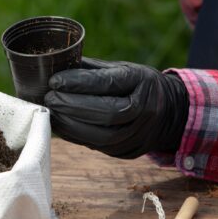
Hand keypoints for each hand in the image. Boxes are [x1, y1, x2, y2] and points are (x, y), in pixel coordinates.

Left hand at [44, 57, 188, 158]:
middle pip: (105, 112)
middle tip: (48, 97)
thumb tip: (55, 66)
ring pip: (100, 135)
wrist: (169, 113)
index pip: (109, 84)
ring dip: (69, 124)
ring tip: (50, 111)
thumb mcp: (122, 69)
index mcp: (142, 82)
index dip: (79, 83)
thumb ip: (92, 70)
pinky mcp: (126, 151)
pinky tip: (59, 124)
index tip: (54, 81)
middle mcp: (144, 110)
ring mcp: (137, 135)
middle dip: (71, 105)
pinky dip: (74, 135)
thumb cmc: (136, 84)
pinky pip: (95, 145)